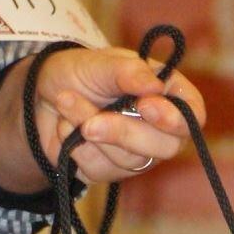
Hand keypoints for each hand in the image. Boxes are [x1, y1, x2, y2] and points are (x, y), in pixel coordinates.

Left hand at [33, 45, 205, 184]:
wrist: (41, 96)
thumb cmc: (80, 73)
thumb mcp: (100, 63)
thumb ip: (128, 73)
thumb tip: (154, 87)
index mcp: (166, 94)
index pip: (192, 115)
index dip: (175, 118)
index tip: (146, 106)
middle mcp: (158, 129)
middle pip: (165, 147)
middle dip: (124, 133)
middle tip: (92, 122)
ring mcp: (136, 154)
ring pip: (128, 160)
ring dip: (91, 131)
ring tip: (66, 102)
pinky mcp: (109, 171)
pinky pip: (100, 169)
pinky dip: (76, 146)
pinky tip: (66, 126)